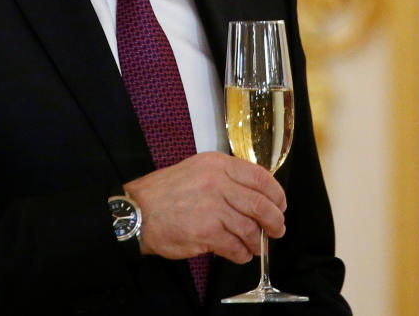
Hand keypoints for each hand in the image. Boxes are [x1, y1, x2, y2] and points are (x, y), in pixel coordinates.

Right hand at [123, 151, 285, 264]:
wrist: (138, 211)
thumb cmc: (165, 192)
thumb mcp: (197, 170)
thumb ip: (225, 177)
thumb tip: (254, 194)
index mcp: (218, 164)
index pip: (260, 176)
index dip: (276, 193)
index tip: (280, 204)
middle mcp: (218, 183)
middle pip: (261, 204)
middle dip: (274, 220)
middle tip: (277, 229)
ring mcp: (214, 209)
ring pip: (250, 228)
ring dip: (257, 241)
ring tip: (255, 246)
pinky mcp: (207, 233)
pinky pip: (236, 247)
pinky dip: (242, 254)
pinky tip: (239, 254)